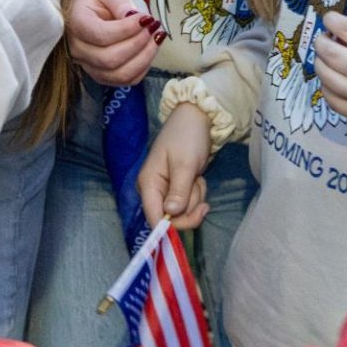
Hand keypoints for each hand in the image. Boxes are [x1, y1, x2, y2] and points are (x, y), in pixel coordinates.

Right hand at [67, 0, 162, 85]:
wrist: (96, 9)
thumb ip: (120, 1)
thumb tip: (133, 17)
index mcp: (76, 23)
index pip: (101, 35)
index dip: (127, 30)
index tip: (146, 18)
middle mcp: (77, 49)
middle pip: (110, 59)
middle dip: (138, 44)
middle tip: (154, 27)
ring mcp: (88, 65)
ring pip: (119, 74)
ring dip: (144, 58)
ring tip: (156, 38)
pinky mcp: (102, 75)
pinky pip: (126, 81)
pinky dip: (143, 68)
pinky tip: (150, 50)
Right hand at [137, 103, 210, 229]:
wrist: (197, 119)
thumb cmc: (187, 136)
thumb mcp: (185, 164)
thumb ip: (179, 191)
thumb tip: (170, 215)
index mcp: (148, 184)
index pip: (154, 217)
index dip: (170, 226)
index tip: (193, 220)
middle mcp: (153, 190)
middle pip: (170, 218)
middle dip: (189, 206)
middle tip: (199, 186)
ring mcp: (165, 190)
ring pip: (182, 211)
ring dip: (195, 196)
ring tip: (197, 176)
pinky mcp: (177, 189)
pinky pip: (188, 202)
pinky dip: (197, 192)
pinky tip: (197, 177)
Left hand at [313, 10, 346, 141]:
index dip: (332, 21)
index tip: (329, 18)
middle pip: (331, 54)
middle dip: (320, 42)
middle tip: (322, 39)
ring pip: (327, 78)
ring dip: (319, 64)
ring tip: (323, 59)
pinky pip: (333, 101)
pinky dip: (326, 88)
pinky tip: (330, 82)